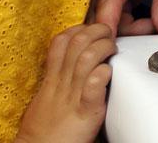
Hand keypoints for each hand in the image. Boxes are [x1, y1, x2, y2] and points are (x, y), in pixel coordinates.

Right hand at [14, 23, 115, 142]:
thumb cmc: (45, 129)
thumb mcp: (46, 97)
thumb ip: (59, 78)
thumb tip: (74, 62)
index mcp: (51, 79)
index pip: (61, 41)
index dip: (79, 28)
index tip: (92, 31)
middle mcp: (61, 84)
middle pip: (77, 42)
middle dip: (97, 31)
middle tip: (109, 36)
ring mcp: (73, 97)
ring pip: (87, 58)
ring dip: (104, 47)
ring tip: (113, 51)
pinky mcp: (86, 112)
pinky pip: (94, 86)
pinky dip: (104, 74)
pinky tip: (109, 73)